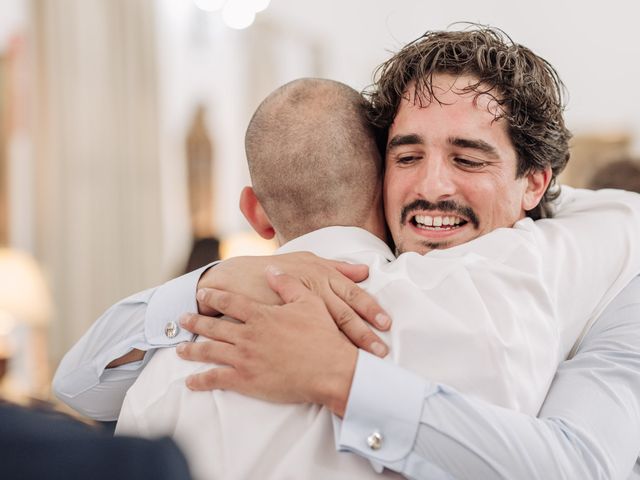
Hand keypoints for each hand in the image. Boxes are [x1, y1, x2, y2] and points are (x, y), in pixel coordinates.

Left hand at [178, 267, 357, 416]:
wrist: (328, 369)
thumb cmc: (322, 336)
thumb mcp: (308, 302)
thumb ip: (287, 284)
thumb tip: (271, 269)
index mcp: (261, 316)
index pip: (230, 303)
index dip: (214, 297)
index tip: (202, 293)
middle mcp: (248, 335)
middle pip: (214, 327)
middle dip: (196, 322)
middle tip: (182, 319)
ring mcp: (244, 358)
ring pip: (210, 351)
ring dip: (193, 349)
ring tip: (180, 348)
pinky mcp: (246, 380)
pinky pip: (216, 379)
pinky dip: (201, 380)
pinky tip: (190, 382)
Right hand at [197, 252, 390, 356]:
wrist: (235, 281)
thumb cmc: (273, 270)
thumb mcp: (305, 263)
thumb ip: (337, 267)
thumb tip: (364, 271)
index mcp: (319, 277)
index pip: (351, 295)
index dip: (370, 310)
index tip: (386, 324)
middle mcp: (310, 293)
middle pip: (343, 317)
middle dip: (363, 335)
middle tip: (380, 352)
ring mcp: (295, 314)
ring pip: (327, 333)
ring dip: (345, 349)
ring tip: (360, 367)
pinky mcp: (280, 329)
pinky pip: (301, 345)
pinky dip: (316, 357)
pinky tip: (326, 369)